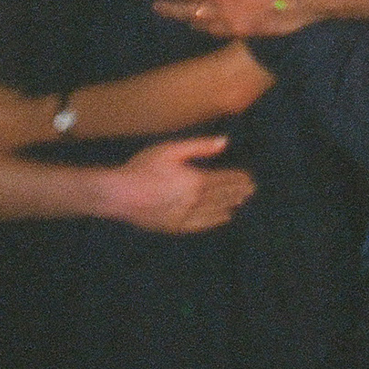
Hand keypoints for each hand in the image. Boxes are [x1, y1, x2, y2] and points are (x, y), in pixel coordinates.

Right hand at [99, 136, 255, 233]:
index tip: (250, 178)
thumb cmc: (142, 167)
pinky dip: (215, 220)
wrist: (117, 194)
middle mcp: (194, 199)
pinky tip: (224, 217)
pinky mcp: (173, 226)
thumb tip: (225, 142)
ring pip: (214, 209)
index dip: (238, 179)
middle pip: (222, 195)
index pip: (224, 180)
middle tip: (251, 189)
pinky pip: (201, 224)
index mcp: (195, 180)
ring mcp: (184, 215)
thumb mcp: (171, 149)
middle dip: (238, 191)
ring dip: (229, 204)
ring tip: (242, 201)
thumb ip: (200, 146)